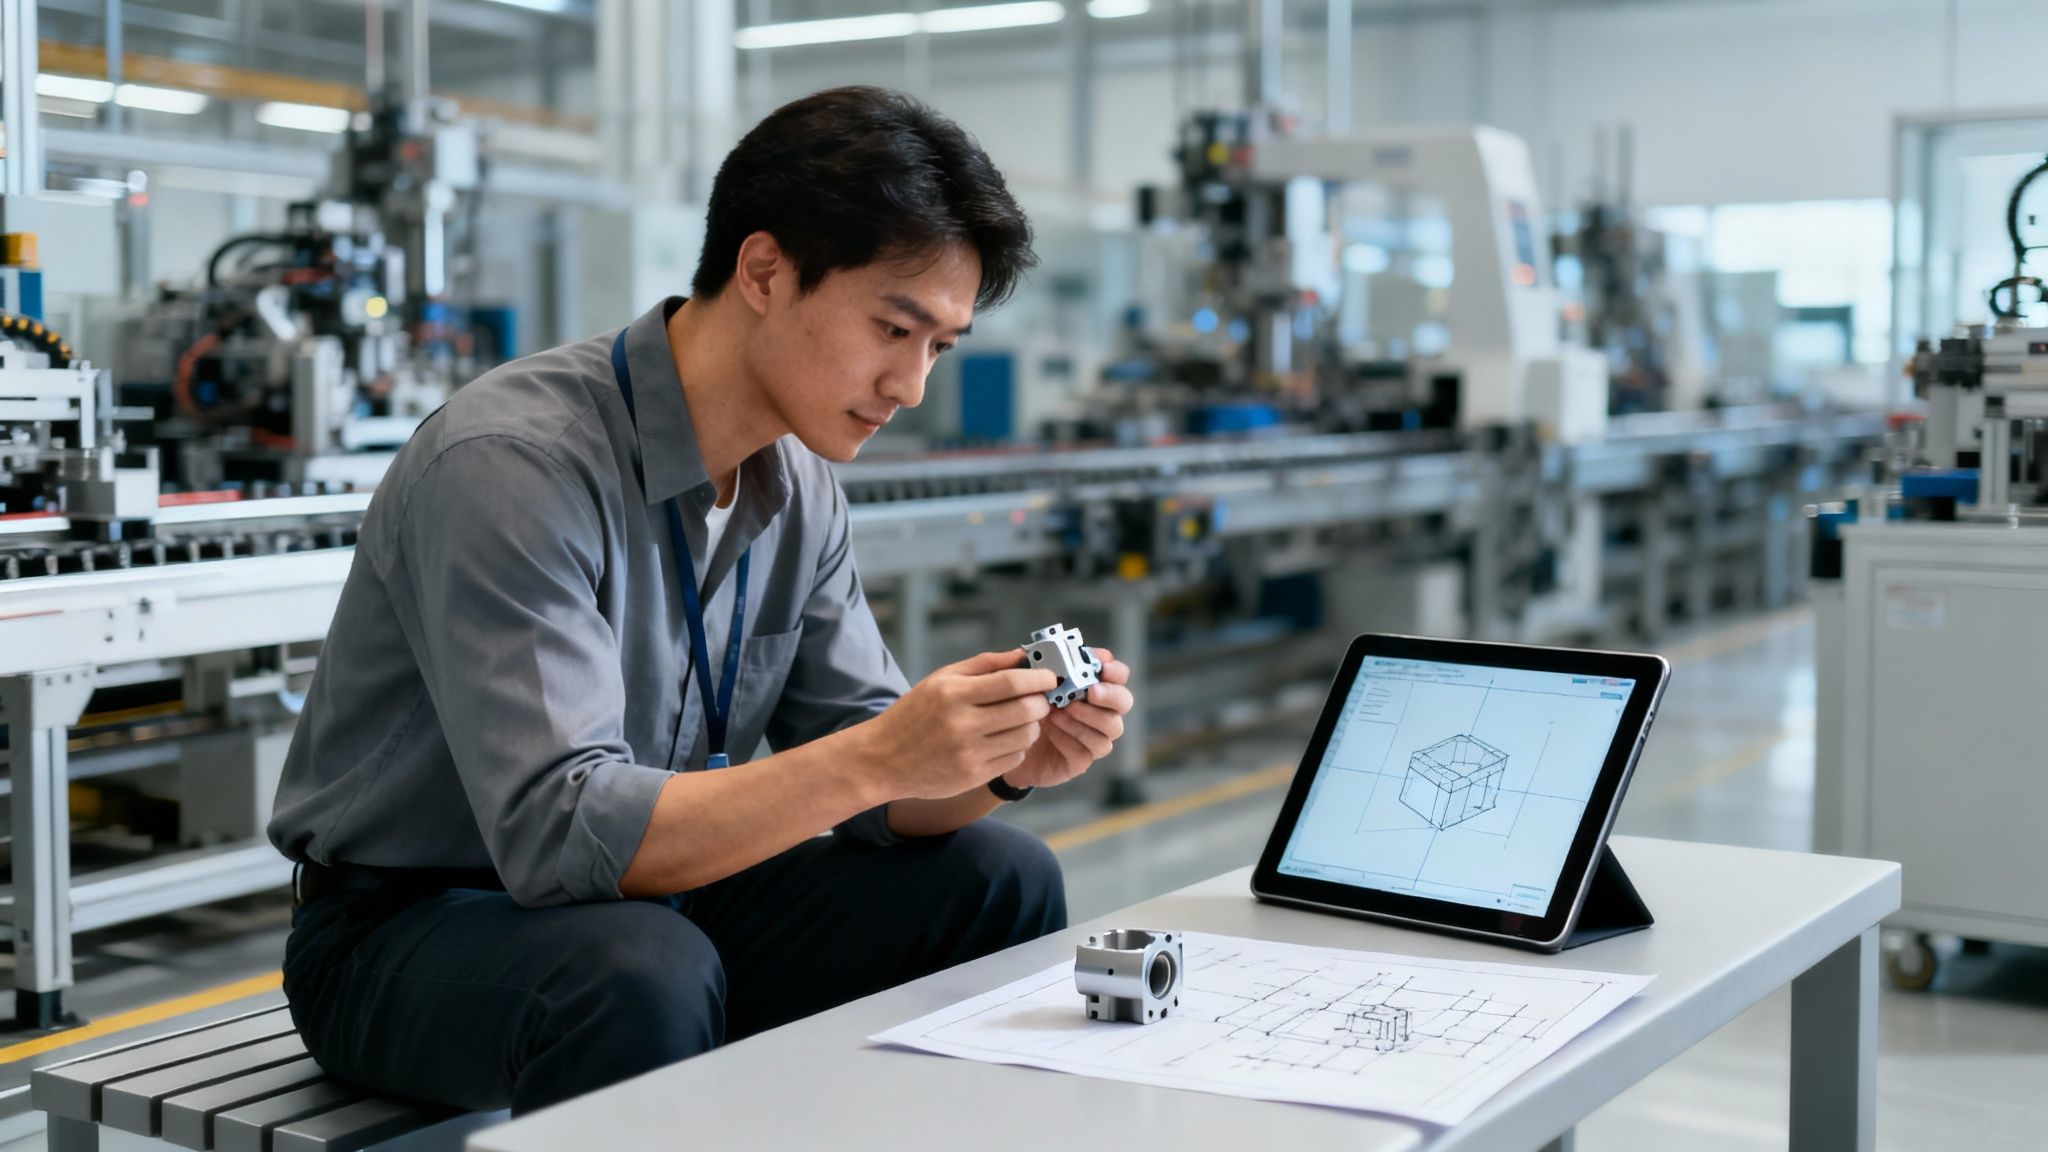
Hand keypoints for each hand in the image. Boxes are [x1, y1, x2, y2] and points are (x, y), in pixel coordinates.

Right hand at [859, 649, 1055, 799]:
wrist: (883, 759)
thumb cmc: (916, 714)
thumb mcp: (941, 679)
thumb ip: (984, 665)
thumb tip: (1022, 654)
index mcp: (953, 693)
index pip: (1012, 682)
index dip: (1039, 677)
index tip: (1050, 676)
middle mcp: (962, 724)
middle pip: (1026, 710)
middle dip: (1042, 702)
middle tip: (1041, 698)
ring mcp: (969, 753)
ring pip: (1026, 736)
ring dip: (1032, 725)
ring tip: (1021, 719)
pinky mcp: (973, 776)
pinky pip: (1014, 758)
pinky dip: (1017, 747)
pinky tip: (1004, 740)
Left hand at [1001, 647, 1133, 790]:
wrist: (1003, 743)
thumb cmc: (1020, 707)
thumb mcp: (1025, 682)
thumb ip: (1037, 664)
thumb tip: (1047, 647)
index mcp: (1091, 687)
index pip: (1118, 675)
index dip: (1115, 670)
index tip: (1103, 666)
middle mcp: (1099, 711)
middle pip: (1124, 701)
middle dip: (1111, 695)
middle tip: (1091, 692)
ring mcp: (1094, 736)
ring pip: (1112, 727)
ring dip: (1089, 716)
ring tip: (1063, 710)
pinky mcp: (1081, 759)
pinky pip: (1090, 748)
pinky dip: (1075, 736)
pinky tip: (1053, 728)